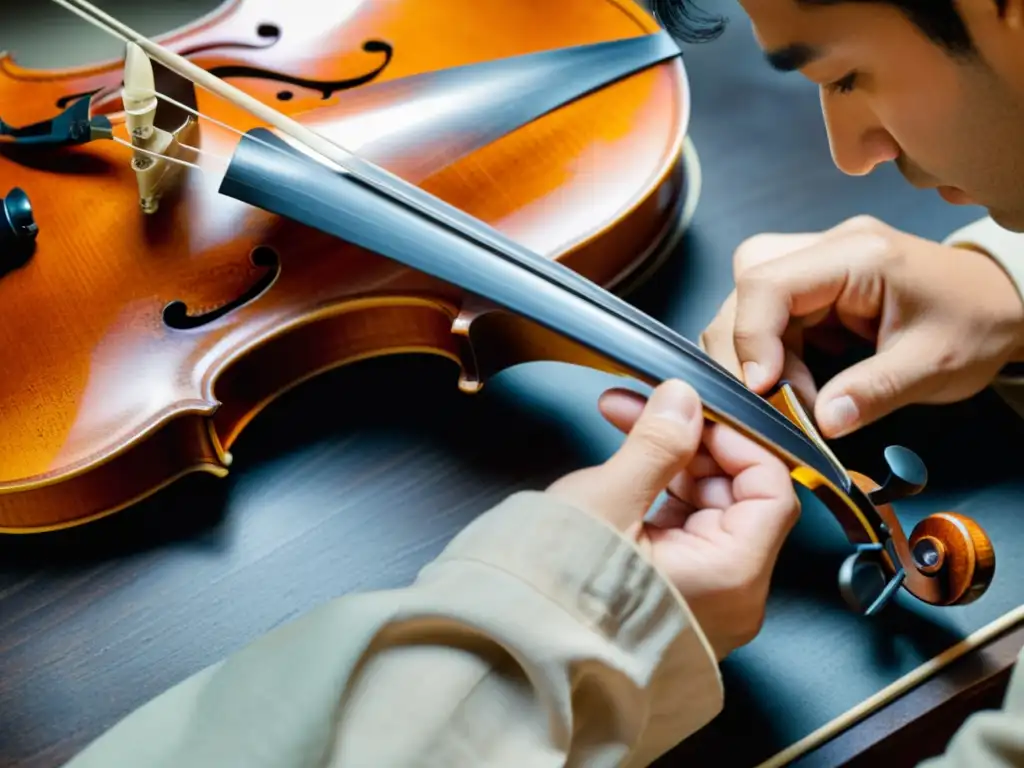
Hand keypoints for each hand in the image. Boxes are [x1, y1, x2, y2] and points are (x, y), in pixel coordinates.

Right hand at [546, 380, 799, 659]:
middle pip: (737, 497)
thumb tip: (683, 400)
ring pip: (705, 511)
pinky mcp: (671, 598)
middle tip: (645, 408)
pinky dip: (657, 496)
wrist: (514, 661)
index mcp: (732, 575)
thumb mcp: (608, 502)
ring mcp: (701, 600)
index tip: (694, 411)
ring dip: (669, 464)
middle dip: (691, 444)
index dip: (736, 440)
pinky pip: (681, 534)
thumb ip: (655, 444)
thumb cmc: (559, 597)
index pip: (771, 489)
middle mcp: (730, 595)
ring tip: (622, 428)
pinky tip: (624, 470)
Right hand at [701, 216, 1023, 437]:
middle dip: (745, 346)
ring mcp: (820, 263)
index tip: (761, 388)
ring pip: (751, 300)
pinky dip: (774, 354)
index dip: (750, 336)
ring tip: (791, 394)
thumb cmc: (976, 324)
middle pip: (749, 284)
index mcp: (859, 254)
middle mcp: (830, 247)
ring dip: (758, 353)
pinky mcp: (816, 285)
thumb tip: (821, 422)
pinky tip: (797, 381)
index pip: (768, 282)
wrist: (1003, 301)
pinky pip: (771, 315)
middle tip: (770, 397)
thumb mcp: (934, 365)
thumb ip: (874, 392)